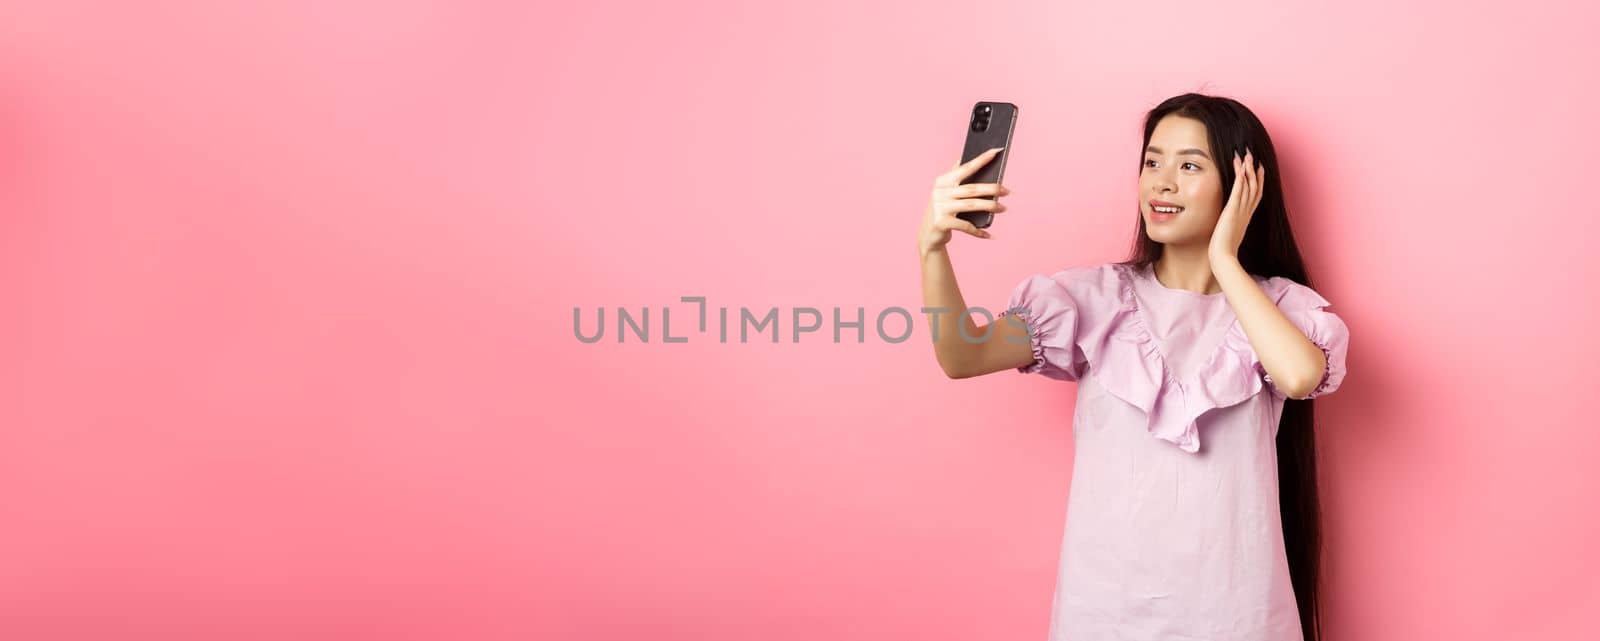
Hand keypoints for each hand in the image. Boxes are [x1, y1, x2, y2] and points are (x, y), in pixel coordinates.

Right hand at [917, 147, 1009, 256]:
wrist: (927, 235)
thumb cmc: (943, 211)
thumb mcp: (947, 193)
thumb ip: (958, 178)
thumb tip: (980, 163)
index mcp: (943, 181)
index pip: (966, 167)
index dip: (982, 159)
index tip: (997, 151)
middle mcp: (940, 192)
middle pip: (972, 188)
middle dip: (992, 189)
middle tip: (1007, 191)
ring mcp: (940, 207)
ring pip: (972, 205)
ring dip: (990, 207)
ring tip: (1003, 208)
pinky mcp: (941, 223)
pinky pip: (966, 226)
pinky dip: (978, 231)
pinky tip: (988, 234)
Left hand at [1208, 147, 1264, 261]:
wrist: (1223, 257)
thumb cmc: (1224, 249)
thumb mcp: (1229, 232)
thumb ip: (1230, 225)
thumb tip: (1227, 223)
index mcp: (1246, 216)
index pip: (1255, 194)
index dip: (1258, 180)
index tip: (1258, 168)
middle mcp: (1246, 211)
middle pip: (1255, 186)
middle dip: (1254, 170)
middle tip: (1253, 155)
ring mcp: (1241, 210)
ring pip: (1248, 185)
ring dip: (1247, 169)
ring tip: (1246, 155)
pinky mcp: (1232, 211)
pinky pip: (1238, 191)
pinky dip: (1240, 178)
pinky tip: (1240, 168)